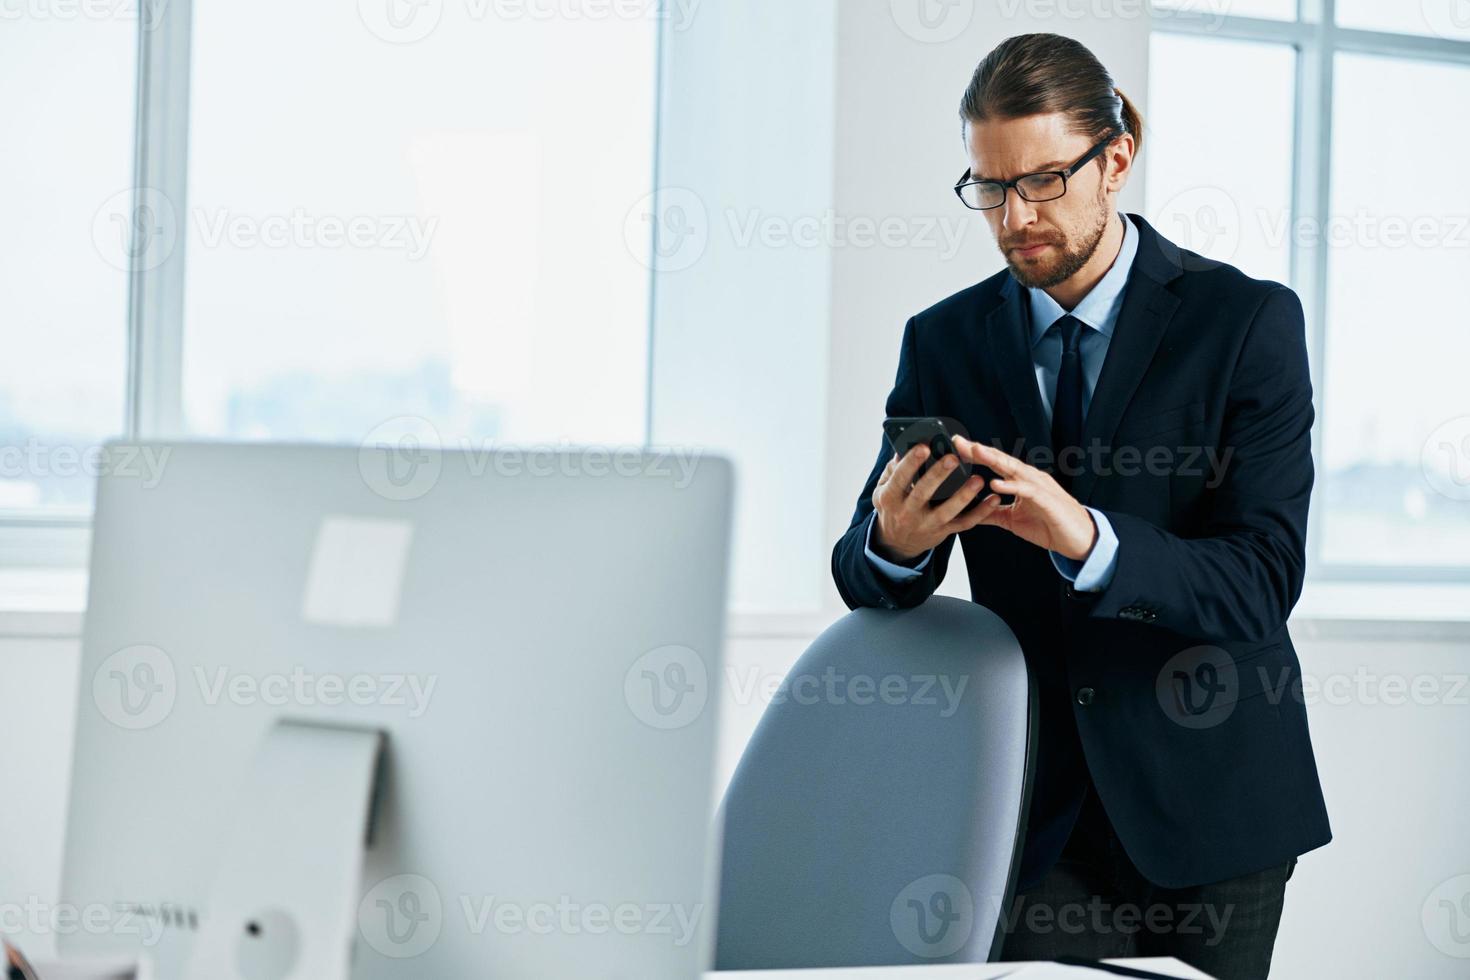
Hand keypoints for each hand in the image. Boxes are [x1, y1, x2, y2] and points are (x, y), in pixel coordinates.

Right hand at [871, 443, 987, 561]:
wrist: (897, 542)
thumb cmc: (892, 507)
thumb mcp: (883, 489)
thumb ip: (892, 469)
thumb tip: (904, 448)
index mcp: (890, 498)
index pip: (900, 478)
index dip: (911, 463)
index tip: (923, 447)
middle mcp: (907, 513)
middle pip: (923, 493)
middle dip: (938, 475)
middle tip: (952, 458)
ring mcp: (926, 524)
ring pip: (946, 511)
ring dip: (963, 496)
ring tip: (978, 479)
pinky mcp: (943, 532)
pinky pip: (964, 523)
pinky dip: (980, 513)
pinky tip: (993, 500)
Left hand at [948, 436, 1098, 560]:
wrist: (1078, 539)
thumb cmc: (1050, 525)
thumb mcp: (1012, 520)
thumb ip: (993, 512)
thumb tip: (971, 512)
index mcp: (1022, 481)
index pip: (996, 463)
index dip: (977, 455)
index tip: (956, 446)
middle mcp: (1030, 479)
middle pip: (1002, 460)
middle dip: (980, 450)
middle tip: (959, 441)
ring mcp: (1039, 487)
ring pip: (1014, 469)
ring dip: (994, 460)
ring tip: (975, 452)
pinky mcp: (1047, 500)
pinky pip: (1027, 490)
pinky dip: (1011, 486)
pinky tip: (996, 483)